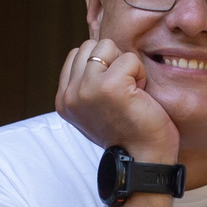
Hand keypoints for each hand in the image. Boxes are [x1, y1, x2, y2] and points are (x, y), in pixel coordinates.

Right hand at [56, 37, 180, 163]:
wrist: (143, 160)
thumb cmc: (127, 133)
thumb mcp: (95, 108)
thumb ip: (86, 84)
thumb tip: (95, 52)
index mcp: (63, 100)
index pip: (77, 54)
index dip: (101, 65)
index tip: (112, 94)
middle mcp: (70, 94)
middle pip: (91, 45)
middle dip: (112, 61)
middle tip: (123, 92)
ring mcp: (87, 89)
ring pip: (107, 46)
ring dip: (126, 66)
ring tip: (130, 93)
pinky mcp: (110, 86)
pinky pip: (129, 58)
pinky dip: (140, 74)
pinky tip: (139, 97)